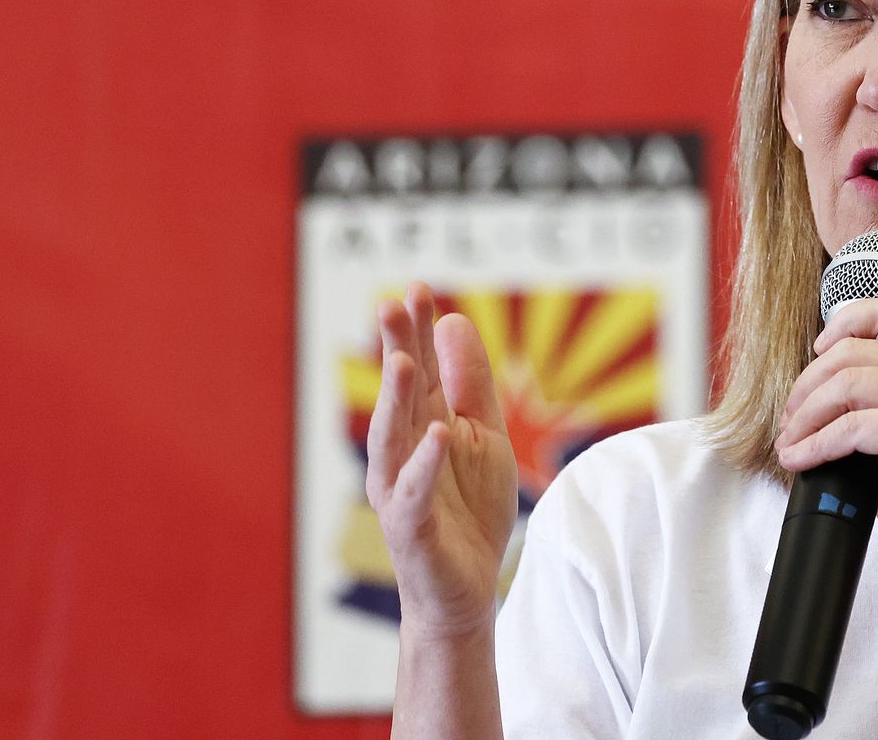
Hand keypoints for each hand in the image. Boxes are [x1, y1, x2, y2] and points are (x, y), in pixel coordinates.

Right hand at [365, 283, 518, 637]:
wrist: (466, 589)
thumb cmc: (470, 509)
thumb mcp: (485, 435)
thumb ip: (470, 382)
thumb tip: (456, 320)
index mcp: (422, 425)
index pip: (417, 369)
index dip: (416, 331)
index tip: (418, 287)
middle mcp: (402, 452)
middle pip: (400, 394)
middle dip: (396, 349)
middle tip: (392, 303)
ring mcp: (401, 489)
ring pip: (394, 438)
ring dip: (396, 400)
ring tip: (401, 360)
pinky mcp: (411, 527)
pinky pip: (416, 492)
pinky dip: (426, 465)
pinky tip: (439, 436)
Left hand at [774, 297, 877, 621]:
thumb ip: (875, 401)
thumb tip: (812, 394)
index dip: (843, 324)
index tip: (816, 356)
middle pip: (852, 350)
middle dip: (807, 386)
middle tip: (790, 421)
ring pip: (845, 384)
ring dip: (805, 416)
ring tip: (790, 442)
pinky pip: (849, 427)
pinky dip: (815, 444)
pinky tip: (802, 460)